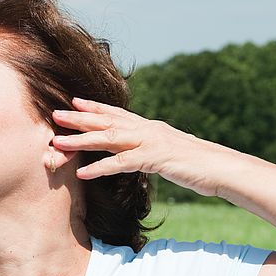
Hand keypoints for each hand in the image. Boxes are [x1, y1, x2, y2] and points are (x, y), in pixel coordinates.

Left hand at [51, 97, 234, 197]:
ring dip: (81, 140)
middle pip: (107, 121)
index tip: (74, 102)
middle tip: (54, 115)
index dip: (95, 107)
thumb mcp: (170, 151)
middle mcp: (147, 129)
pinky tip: (83, 174)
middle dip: (79, 119)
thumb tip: (141, 151)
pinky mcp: (154, 158)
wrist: (221, 167)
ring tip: (58, 142)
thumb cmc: (197, 163)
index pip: (118, 113)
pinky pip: (122, 163)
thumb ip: (153, 147)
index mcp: (150, 126)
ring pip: (109, 138)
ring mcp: (150, 142)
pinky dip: (100, 168)